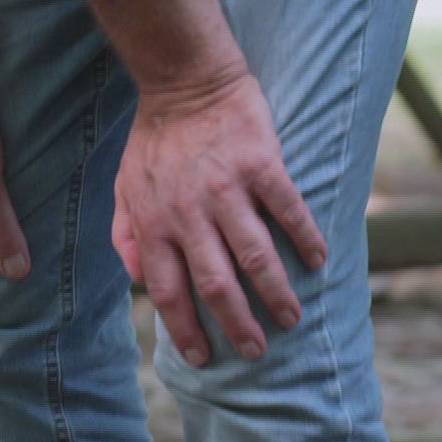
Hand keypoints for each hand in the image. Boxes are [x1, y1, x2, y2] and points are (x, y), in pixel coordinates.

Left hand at [112, 72, 326, 364]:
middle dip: (236, 325)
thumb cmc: (154, 143)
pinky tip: (318, 262)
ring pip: (254, 256)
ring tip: (292, 319)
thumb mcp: (123, 190)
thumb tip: (136, 278)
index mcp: (153, 223)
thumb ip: (125, 235)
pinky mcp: (261, 165)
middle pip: (215, 284)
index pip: (168, 290)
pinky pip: (288, 210)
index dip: (186, 329)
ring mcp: (225, 189)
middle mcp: (187, 213)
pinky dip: (305, 239)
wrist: (184, 83)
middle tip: (257, 352)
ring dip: (276, 294)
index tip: (204, 358)